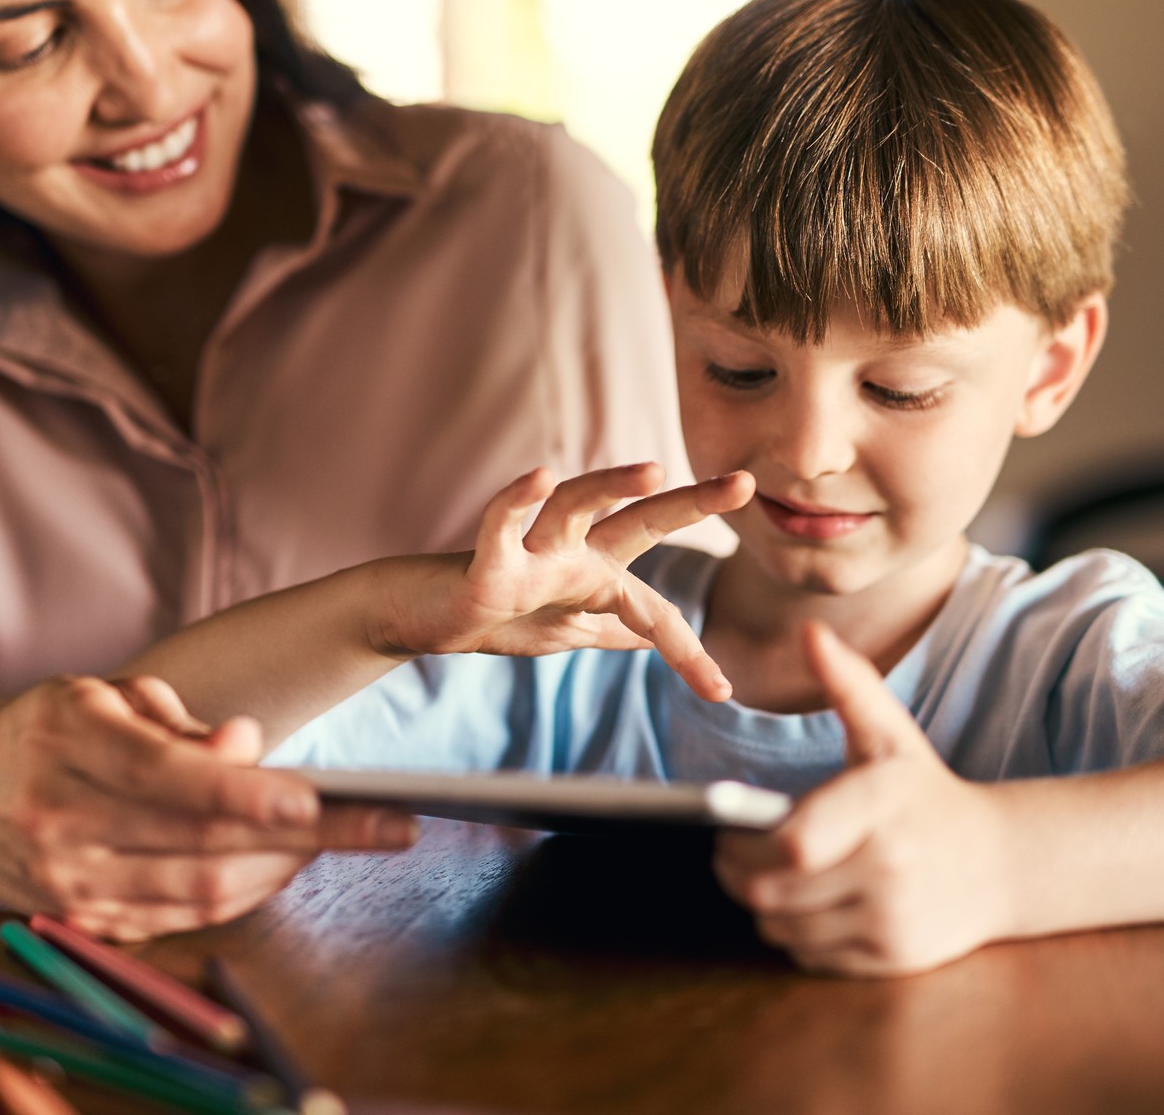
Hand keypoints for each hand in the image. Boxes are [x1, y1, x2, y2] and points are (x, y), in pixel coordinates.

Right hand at [0, 674, 416, 940]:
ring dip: (287, 868)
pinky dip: (244, 893)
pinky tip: (283, 863)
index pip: (172, 779)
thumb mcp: (97, 697)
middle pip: (204, 844)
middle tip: (388, 824)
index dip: (249, 791)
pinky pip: (183, 916)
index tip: (315, 793)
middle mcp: (65, 822)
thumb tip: (247, 745)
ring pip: (202, 890)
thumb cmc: (38, 731)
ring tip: (347, 836)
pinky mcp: (83, 919)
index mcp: (68, 747)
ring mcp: (71, 883)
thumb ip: (174, 722)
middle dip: (308, 838)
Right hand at [387, 463, 752, 701]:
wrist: (419, 618)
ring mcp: (530, 555)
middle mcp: (571, 555)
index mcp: (595, 577)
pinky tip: (537, 476)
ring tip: (652, 469)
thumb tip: (650, 637)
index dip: (689, 651)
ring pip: (574, 507)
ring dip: (610, 486)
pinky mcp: (485, 564)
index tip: (721, 693)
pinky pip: (500, 526)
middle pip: (638, 521)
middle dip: (690, 503)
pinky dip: (515, 502)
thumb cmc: (491, 615)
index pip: (656, 608)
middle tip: (744, 484)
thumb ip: (609, 628)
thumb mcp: (562, 630)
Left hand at [713, 623, 1011, 975]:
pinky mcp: (890, 959)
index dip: (742, 843)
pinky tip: (806, 903)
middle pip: (772, 892)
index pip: (790, 845)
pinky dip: (795, 934)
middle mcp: (888, 871)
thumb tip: (812, 632)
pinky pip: (810, 955)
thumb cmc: (924, 791)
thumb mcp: (891, 733)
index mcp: (880, 810)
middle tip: (730, 855)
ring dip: (763, 905)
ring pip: (783, 927)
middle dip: (738, 875)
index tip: (725, 828)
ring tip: (768, 876)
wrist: (1000, 863)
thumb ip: (849, 682)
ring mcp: (890, 921)